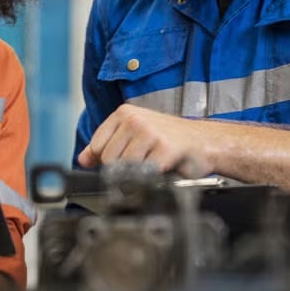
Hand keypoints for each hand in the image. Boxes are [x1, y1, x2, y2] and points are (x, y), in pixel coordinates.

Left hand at [77, 104, 214, 178]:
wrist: (207, 142)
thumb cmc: (170, 139)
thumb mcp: (135, 135)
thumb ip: (107, 145)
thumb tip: (83, 159)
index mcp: (123, 113)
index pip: (96, 146)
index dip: (106, 160)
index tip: (123, 161)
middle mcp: (134, 119)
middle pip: (107, 159)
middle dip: (122, 168)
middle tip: (144, 162)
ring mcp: (150, 132)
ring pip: (124, 168)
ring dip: (139, 173)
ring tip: (155, 163)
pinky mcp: (165, 148)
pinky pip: (145, 173)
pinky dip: (153, 177)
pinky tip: (164, 167)